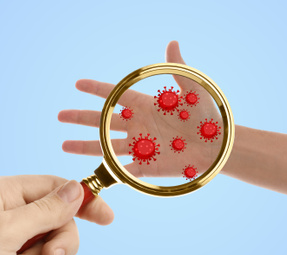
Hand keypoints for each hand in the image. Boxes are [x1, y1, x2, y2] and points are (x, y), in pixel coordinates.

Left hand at [0, 175, 113, 254]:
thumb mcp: (6, 230)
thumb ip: (45, 210)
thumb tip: (77, 188)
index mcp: (7, 193)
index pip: (57, 187)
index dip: (84, 199)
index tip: (106, 217)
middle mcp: (12, 212)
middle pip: (59, 218)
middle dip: (61, 239)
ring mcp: (11, 236)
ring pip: (51, 242)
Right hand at [58, 41, 221, 177]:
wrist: (217, 146)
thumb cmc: (207, 117)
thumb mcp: (193, 90)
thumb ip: (178, 68)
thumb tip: (173, 43)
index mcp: (146, 106)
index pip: (116, 96)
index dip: (97, 89)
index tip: (79, 84)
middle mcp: (139, 125)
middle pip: (103, 121)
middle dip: (81, 118)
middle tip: (61, 115)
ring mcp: (142, 147)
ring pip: (106, 146)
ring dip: (85, 146)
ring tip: (64, 145)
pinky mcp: (148, 167)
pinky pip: (124, 171)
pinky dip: (111, 172)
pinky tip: (94, 171)